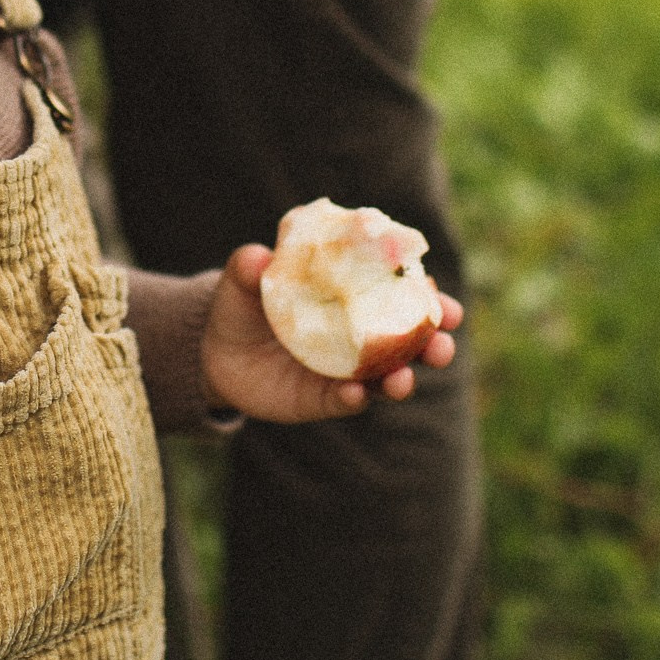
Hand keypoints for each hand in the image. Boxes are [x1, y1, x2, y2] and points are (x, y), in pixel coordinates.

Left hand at [200, 245, 462, 421]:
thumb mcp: (240, 282)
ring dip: (401, 378)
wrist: (216, 352)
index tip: (440, 297)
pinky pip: (346, 401)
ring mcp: (345, 369)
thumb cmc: (242, 304)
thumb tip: (257, 258)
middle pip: (408, 340)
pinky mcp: (325, 399)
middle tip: (442, 345)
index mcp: (353, 294)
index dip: (424, 294)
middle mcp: (359, 333)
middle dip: (433, 344)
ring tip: (403, 380)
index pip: (398, 291)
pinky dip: (354, 398)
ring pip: (385, 376)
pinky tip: (355, 395)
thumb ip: (248, 268)